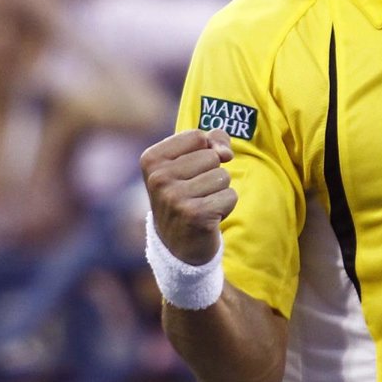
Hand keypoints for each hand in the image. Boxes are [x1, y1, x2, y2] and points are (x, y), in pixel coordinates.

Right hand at [140, 129, 236, 264]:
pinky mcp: (195, 215)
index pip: (197, 137)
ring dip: (219, 191)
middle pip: (212, 157)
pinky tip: (208, 217)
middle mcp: (158, 178)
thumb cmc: (187, 193)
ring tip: (201, 204)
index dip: (204, 152)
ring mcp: (174, 198)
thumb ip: (213, 141)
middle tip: (195, 193)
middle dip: (211, 174)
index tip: (189, 172)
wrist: (178, 244)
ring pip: (223, 176)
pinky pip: (230, 196)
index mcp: (151, 159)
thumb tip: (226, 153)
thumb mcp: (191, 160)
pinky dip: (225, 206)